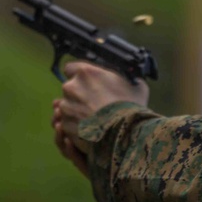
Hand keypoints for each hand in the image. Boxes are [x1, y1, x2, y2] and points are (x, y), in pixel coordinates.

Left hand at [52, 61, 149, 175]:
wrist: (124, 134)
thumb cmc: (132, 107)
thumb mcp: (136, 84)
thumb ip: (123, 78)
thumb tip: (127, 79)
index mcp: (86, 72)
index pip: (71, 68)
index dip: (79, 76)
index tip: (86, 82)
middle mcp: (72, 87)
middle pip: (70, 88)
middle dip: (79, 95)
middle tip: (95, 103)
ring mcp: (66, 107)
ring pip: (68, 106)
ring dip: (77, 111)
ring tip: (95, 119)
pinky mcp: (66, 125)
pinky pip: (68, 124)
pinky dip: (77, 126)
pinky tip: (92, 129)